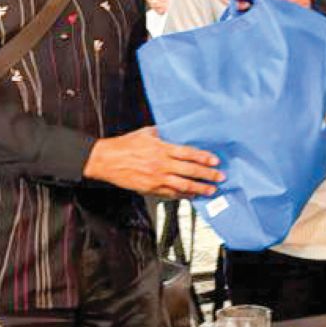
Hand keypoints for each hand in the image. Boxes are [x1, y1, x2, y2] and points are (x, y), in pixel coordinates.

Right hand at [83, 126, 223, 198]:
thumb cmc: (124, 146)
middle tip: (220, 177)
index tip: (215, 161)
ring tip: (211, 190)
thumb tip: (175, 131)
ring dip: (200, 188)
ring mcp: (156, 178)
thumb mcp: (145, 133)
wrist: (105, 160)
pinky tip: (193, 195)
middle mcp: (161, 164)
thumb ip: (162, 134)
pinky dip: (184, 195)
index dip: (203, 157)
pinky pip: (171, 194)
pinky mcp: (150, 189)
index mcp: (161, 148)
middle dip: (207, 175)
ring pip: (183, 185)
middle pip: (190, 170)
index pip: (188, 153)